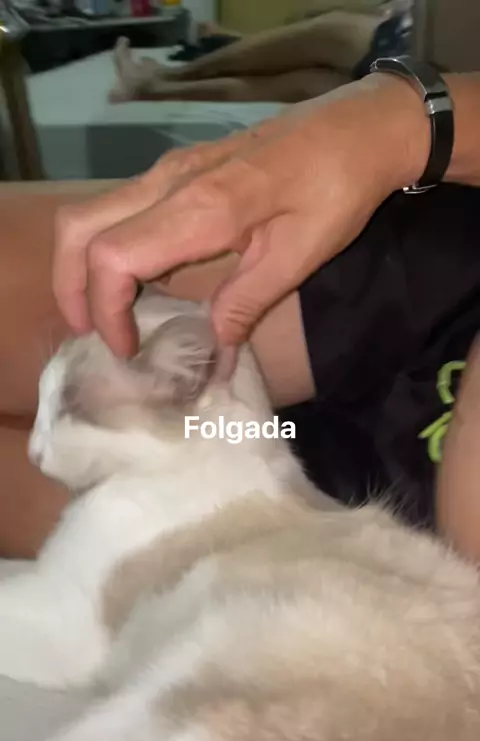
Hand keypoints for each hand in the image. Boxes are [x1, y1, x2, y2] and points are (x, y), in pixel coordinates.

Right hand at [53, 73, 428, 357]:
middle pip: (80, 228)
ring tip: (106, 313)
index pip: (111, 257)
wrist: (358, 127)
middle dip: (70, 285)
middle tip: (89, 332)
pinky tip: (137, 280)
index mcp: (199, 209)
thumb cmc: (336, 189)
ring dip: (85, 264)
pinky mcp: (181, 168)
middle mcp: (170, 183)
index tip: (128, 348)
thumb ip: (246, 303)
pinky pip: (122, 207)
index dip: (106, 310)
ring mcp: (171, 170)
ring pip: (93, 212)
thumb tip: (213, 349)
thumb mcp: (299, 256)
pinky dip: (110, 246)